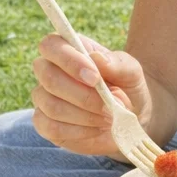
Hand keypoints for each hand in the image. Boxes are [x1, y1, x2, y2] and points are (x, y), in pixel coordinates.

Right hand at [30, 33, 152, 157]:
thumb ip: (117, 63)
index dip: (69, 60)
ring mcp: (44, 98)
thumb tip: (97, 58)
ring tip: (108, 117)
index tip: (95, 78)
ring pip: (52, 106)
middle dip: (82, 95)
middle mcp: (49, 71)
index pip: (50, 45)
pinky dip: (80, 131)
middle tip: (108, 104)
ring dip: (86, 115)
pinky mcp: (45, 124)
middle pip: (48, 77)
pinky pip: (52, 128)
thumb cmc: (127, 88)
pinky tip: (96, 128)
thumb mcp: (131, 72)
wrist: (131, 118)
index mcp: (68, 50)